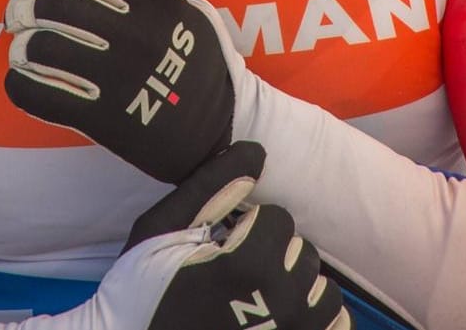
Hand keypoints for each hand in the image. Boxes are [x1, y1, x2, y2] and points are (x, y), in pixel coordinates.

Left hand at [0, 0, 240, 182]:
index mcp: (154, 0)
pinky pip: (40, 94)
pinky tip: (27, 78)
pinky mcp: (103, 118)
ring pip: (40, 48)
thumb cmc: (194, 58)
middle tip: (17, 13)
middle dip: (22, 5)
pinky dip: (20, 82)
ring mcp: (118, 78)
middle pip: (53, 4)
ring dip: (21, 45)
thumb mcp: (177, 2)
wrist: (218, 128)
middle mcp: (135, 34)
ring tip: (24, 48)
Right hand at [83, 141, 348, 329]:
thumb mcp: (161, 230)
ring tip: (265, 292)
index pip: (280, 219)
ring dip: (300, 287)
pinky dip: (314, 320)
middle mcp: (280, 305)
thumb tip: (257, 152)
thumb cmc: (140, 291)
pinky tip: (284, 316)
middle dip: (275, 254)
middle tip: (240, 270)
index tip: (224, 243)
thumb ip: (211, 187)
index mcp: (249, 266)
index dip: (250, 226)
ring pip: (325, 296)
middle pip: (304, 254)